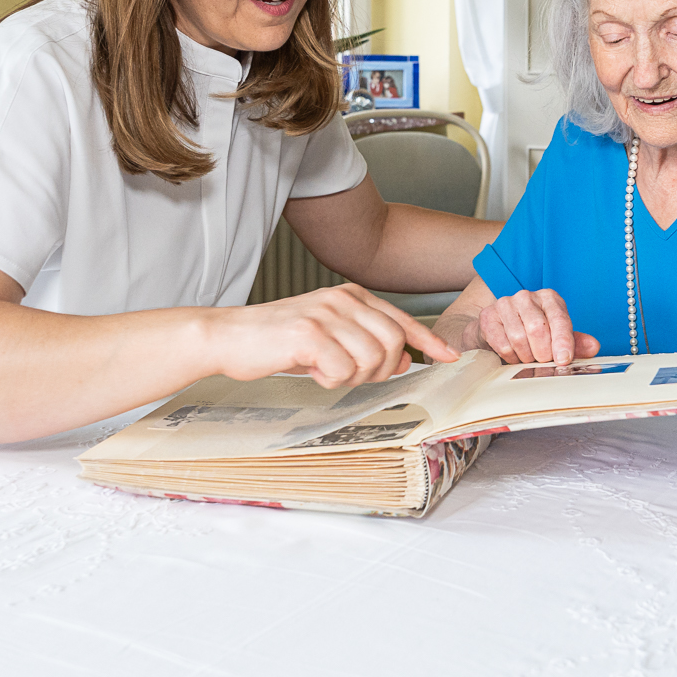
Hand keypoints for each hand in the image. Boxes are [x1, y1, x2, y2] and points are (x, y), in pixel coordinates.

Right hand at [212, 285, 456, 389]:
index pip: (401, 320)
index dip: (428, 341)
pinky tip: (310, 371)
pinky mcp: (309, 333)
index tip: (448, 356)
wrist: (228, 336)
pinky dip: (329, 381)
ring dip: (353, 377)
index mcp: (350, 296)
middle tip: (353, 375)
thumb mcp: (328, 338)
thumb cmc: (276, 341)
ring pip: (372, 359)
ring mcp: (326, 314)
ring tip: (326, 371)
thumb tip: (406, 359)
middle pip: (393, 342)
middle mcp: (342, 299)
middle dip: (382, 369)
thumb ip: (365, 343)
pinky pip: (342, 370)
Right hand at [472, 289, 598, 365]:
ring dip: (526, 357)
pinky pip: (503, 344)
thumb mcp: (556, 336)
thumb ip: (575, 342)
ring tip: (529, 358)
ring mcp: (505, 304)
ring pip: (519, 339)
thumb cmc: (532, 333)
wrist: (497, 330)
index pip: (560, 319)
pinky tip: (514, 356)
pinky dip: (511, 357)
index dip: (563, 342)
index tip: (563, 360)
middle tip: (544, 362)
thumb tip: (593, 347)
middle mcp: (527, 296)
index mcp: (549, 298)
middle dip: (543, 353)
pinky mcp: (489, 316)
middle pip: (538, 330)